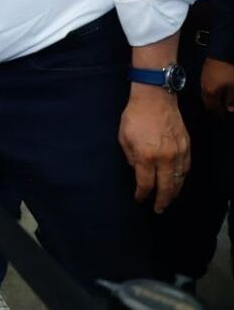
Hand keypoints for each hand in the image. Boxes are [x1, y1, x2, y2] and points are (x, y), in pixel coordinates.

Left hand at [118, 83, 190, 212]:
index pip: (145, 183)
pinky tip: (177, 183)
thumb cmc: (134, 117)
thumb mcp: (123, 138)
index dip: (142, 194)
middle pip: (166, 186)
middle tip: (158, 210)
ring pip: (179, 179)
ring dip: (174, 192)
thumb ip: (130, 157)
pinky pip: (186, 168)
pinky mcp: (187, 146)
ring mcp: (178, 153)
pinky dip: (181, 179)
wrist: (155, 98)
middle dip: (161, 201)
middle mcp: (164, 158)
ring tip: (168, 200)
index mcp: (146, 156)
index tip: (139, 199)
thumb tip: (136, 171)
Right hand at [201, 58, 233, 114]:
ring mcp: (204, 76)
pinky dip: (213, 87)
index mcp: (210, 91)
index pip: (212, 106)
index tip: (221, 117)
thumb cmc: (230, 71)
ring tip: (219, 98)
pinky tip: (218, 86)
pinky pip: (208, 83)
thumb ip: (232, 98)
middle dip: (214, 104)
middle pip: (208, 99)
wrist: (223, 50)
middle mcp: (204, 85)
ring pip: (207, 90)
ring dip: (213, 95)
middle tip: (219, 108)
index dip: (218, 113)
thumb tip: (230, 109)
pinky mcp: (206, 69)